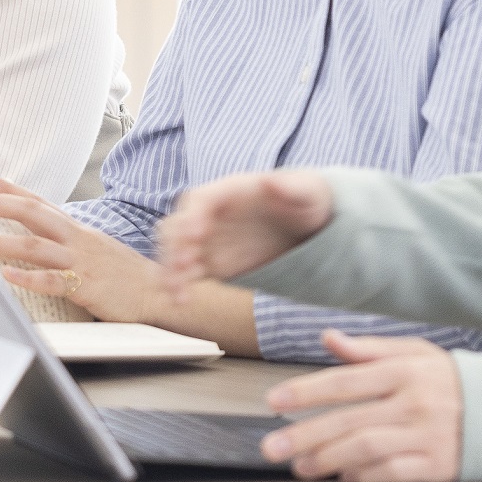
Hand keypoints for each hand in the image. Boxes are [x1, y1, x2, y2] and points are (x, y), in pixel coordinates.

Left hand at [0, 185, 166, 323]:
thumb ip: (69, 240)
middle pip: (31, 214)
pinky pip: (53, 281)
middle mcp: (76, 239)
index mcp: (77, 229)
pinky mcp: (86, 286)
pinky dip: (28, 278)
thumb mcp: (95, 248)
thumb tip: (42, 235)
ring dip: (0, 242)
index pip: (39, 202)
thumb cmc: (124, 274)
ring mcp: (80, 261)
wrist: (156, 292)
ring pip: (34, 246)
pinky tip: (6, 276)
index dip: (12, 188)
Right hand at [156, 168, 336, 288]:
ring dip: (169, 270)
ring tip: (177, 292)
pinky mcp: (212, 264)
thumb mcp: (308, 191)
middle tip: (183, 266)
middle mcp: (210, 215)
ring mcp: (209, 240)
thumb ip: (290, 187)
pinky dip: (178, 285)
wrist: (311, 226)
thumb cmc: (308, 201)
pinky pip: (185, 274)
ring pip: (174, 251)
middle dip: (175, 245)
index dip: (193, 216)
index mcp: (228, 192)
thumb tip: (271, 181)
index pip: (199, 200)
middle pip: (177, 225)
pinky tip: (181, 301)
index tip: (196, 234)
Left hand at [259, 330, 461, 481]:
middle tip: (272, 446)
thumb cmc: (451, 381)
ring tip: (300, 467)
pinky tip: (343, 477)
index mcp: (404, 371)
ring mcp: (426, 436)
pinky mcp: (438, 465)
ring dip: (328, 459)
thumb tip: (327, 338)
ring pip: (367, 448)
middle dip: (305, 434)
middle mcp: (413, 403)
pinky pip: (394, 473)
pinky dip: (366, 476)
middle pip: (349, 420)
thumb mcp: (414, 353)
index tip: (274, 401)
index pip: (345, 381)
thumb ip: (368, 349)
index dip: (306, 391)